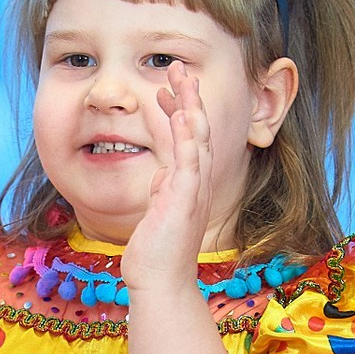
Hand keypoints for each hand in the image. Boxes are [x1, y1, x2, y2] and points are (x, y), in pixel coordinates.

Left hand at [121, 64, 215, 296]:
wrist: (161, 285)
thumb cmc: (156, 256)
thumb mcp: (156, 215)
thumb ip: (161, 192)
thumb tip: (158, 176)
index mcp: (188, 186)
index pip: (186, 141)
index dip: (177, 113)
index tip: (165, 92)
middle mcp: (197, 184)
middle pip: (198, 130)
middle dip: (188, 97)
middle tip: (178, 68)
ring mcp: (193, 190)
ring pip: (197, 138)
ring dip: (190, 104)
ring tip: (181, 76)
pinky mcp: (185, 198)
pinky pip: (189, 160)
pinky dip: (187, 134)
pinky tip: (183, 112)